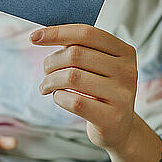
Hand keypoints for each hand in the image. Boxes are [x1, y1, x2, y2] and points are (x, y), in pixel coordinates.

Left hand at [30, 24, 137, 152]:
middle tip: (45, 72)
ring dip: (51, 80)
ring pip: (72, 77)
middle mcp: (127, 70)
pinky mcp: (111, 117)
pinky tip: (59, 97)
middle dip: (51, 62)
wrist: (119, 127)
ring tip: (46, 86)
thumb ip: (79, 49)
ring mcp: (121, 95)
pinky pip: (74, 101)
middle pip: (76, 54)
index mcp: (124, 52)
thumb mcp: (98, 66)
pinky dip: (59, 97)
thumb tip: (42, 35)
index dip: (57, 33)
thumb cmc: (101, 91)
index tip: (34, 36)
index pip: (87, 33)